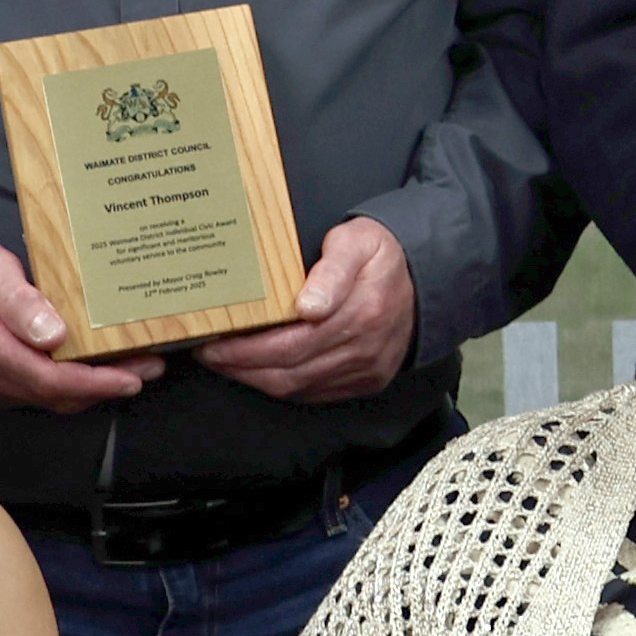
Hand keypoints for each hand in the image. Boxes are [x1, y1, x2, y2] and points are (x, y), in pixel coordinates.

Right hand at [0, 221, 156, 410]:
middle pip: (54, 396)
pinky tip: (92, 366)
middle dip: (105, 386)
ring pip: (45, 399)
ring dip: (89, 387)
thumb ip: (20, 301)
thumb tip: (55, 336)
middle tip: (150, 366)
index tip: (135, 376)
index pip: (49, 379)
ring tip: (133, 366)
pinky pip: (32, 393)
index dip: (96, 383)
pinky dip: (66, 384)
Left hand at [192, 215, 418, 403]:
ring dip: (256, 379)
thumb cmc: (381, 255)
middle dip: (241, 367)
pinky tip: (260, 370)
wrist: (426, 279)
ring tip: (226, 362)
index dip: (246, 351)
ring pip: (298, 388)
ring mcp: (366, 370)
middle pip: (288, 372)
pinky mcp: (366, 381)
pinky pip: (315, 393)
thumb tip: (308, 306)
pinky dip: (283, 385)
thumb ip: (333, 269)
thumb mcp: (357, 241)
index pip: (290, 344)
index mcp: (361, 313)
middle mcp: (363, 349)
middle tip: (208, 354)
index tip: (213, 343)